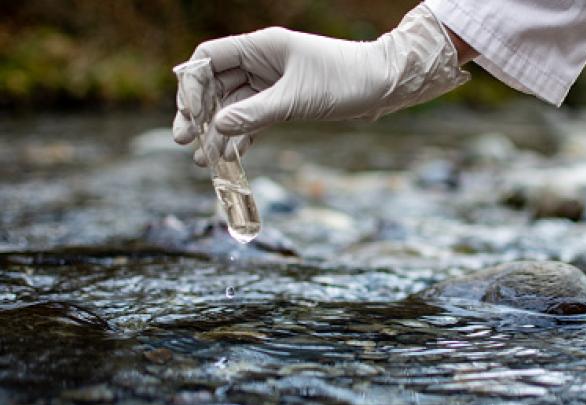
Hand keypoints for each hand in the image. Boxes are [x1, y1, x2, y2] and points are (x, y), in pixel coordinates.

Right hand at [172, 4, 468, 165]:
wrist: (384, 85)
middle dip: (198, 113)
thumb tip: (217, 127)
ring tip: (202, 160)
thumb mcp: (298, 98)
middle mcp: (261, 62)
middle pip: (215, 85)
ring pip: (233, 106)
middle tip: (184, 141)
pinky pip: (253, 118)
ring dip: (217, 132)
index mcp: (261, 47)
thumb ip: (256, 113)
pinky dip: (241, 136)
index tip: (190, 115)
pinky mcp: (284, 102)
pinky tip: (230, 157)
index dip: (192, 85)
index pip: (210, 58)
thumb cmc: (345, 80)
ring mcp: (272, 82)